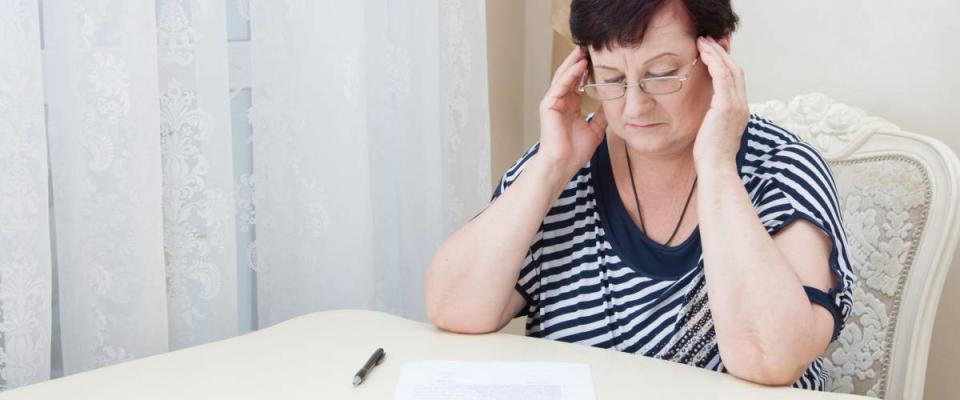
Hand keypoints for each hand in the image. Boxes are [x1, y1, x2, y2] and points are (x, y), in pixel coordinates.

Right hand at [537, 47, 606, 173]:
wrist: (563, 165)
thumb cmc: (576, 151)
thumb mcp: (597, 128)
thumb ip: (602, 114)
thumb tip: (614, 102)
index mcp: (570, 105)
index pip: (578, 81)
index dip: (588, 69)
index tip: (601, 57)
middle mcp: (560, 101)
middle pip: (570, 75)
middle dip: (579, 60)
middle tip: (591, 46)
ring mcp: (553, 102)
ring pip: (564, 76)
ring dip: (574, 62)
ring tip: (585, 49)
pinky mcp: (548, 106)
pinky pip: (560, 85)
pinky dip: (570, 74)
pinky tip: (580, 64)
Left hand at [692, 36, 749, 170]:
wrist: (716, 169)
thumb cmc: (711, 158)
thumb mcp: (714, 134)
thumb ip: (714, 121)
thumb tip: (706, 117)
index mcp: (740, 112)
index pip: (736, 81)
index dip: (724, 64)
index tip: (711, 53)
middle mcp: (742, 106)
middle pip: (735, 70)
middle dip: (721, 53)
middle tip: (706, 41)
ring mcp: (736, 105)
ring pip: (729, 70)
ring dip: (715, 53)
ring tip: (702, 42)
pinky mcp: (726, 106)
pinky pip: (722, 77)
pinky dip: (713, 63)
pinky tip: (703, 55)